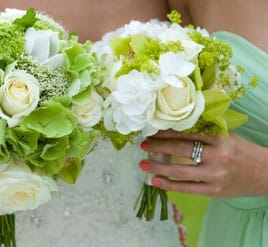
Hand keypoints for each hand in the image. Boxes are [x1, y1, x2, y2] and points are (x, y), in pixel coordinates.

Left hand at [139, 130, 267, 196]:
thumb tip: (173, 127)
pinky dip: (168, 184)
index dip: (167, 130)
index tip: (152, 129)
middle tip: (142, 143)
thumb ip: (204, 133)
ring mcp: (215, 175)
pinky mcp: (214, 191)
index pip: (188, 132)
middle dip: (158, 146)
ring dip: (158, 166)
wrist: (265, 174)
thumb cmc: (241, 152)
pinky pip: (186, 188)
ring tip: (143, 163)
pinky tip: (154, 180)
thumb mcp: (227, 136)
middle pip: (181, 149)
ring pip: (180, 170)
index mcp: (220, 138)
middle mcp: (217, 156)